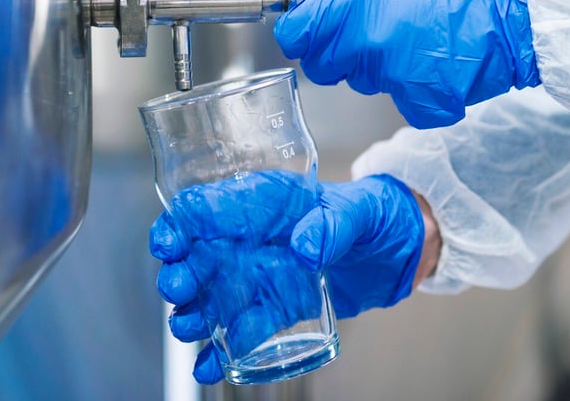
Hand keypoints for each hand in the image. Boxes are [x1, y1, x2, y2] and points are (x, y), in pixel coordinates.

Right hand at [150, 172, 424, 384]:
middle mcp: (250, 240)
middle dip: (179, 273)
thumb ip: (333, 225)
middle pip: (196, 255)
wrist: (400, 249)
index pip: (205, 206)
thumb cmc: (376, 213)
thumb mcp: (359, 211)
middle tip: (181, 290)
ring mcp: (258, 276)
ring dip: (193, 313)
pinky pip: (239, 330)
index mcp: (262, 203)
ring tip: (191, 329)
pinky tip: (209, 366)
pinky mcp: (274, 308)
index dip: (179, 223)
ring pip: (210, 296)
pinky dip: (220, 350)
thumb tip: (305, 248)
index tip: (169, 244)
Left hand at [261, 0, 539, 127]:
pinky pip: (397, 101)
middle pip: (320, 66)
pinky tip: (434, 62)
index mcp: (354, 4)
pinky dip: (412, 89)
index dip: (302, 31)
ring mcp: (394, 78)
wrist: (514, 9)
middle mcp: (368, 44)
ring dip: (376, 65)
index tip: (315, 24)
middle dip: (337, 49)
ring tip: (413, 37)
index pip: (294, 37)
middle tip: (374, 26)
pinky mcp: (421, 104)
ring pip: (358, 82)